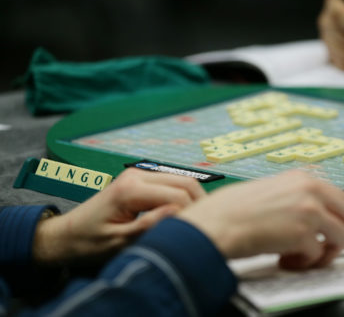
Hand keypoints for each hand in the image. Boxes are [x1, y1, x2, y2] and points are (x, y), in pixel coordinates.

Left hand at [33, 168, 205, 264]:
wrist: (68, 234)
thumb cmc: (90, 241)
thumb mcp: (119, 241)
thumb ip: (149, 225)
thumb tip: (179, 213)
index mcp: (131, 189)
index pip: (178, 196)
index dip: (191, 214)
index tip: (194, 233)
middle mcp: (137, 175)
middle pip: (185, 182)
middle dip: (198, 203)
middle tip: (203, 226)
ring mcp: (139, 174)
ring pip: (181, 180)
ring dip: (192, 199)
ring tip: (194, 222)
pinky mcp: (140, 179)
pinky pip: (171, 183)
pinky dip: (181, 196)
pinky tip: (181, 215)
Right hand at [179, 170, 343, 269]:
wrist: (217, 223)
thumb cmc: (231, 209)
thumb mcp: (269, 190)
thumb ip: (293, 197)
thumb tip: (309, 213)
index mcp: (301, 178)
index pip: (337, 195)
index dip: (342, 216)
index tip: (341, 229)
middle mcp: (310, 190)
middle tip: (334, 248)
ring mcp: (309, 211)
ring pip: (339, 236)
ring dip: (325, 252)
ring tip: (302, 259)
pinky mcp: (304, 234)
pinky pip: (318, 254)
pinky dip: (304, 263)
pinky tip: (285, 261)